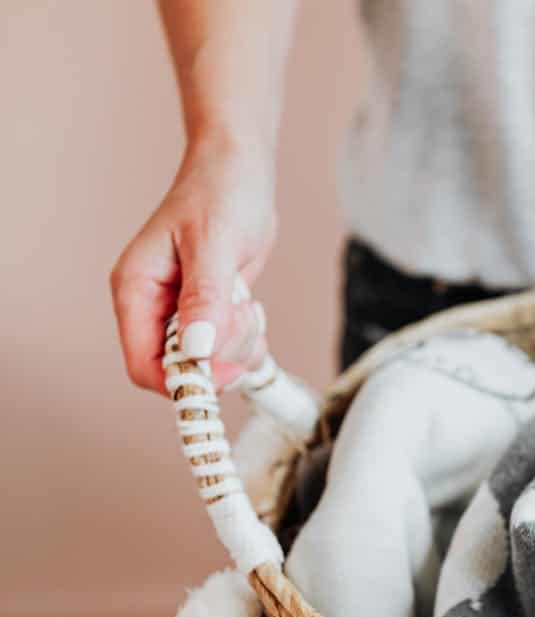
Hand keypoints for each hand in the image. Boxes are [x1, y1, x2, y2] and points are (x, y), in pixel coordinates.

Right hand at [110, 136, 275, 391]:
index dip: (183, 380)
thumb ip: (205, 298)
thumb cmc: (220, 194)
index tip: (221, 367)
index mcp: (136, 291)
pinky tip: (250, 306)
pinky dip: (248, 339)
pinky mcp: (210, 314)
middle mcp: (154, 308)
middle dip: (221, 355)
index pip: (144, 365)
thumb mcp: (215, 244)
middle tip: (242, 313)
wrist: (239, 171)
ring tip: (246, 301)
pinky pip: (230, 350)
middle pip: (183, 370)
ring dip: (239, 344)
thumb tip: (197, 348)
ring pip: (211, 363)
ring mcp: (182, 313)